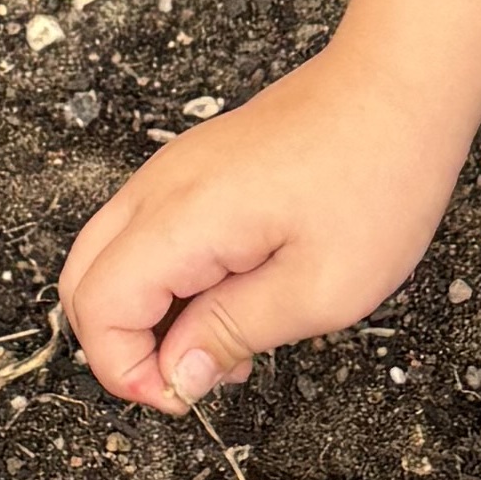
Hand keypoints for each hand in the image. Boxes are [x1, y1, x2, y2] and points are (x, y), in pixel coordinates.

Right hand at [57, 49, 469, 407]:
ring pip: (110, 258)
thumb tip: (178, 375)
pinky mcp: (196, 169)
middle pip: (81, 283)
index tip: (180, 394)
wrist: (399, 85)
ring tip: (222, 342)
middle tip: (189, 376)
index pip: (97, 308)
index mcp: (183, 218)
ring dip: (148, 315)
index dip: (125, 369)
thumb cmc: (378, 172)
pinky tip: (231, 298)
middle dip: (121, 346)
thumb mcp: (322, 287)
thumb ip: (235, 333)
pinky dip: (168, 281)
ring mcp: (173, 173)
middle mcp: (160, 188)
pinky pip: (147, 235)